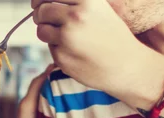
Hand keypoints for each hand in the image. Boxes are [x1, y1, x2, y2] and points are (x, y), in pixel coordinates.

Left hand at [32, 0, 155, 100]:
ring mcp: (67, 39)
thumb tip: (44, 3)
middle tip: (44, 19)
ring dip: (46, 32)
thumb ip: (75, 2)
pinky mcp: (62, 58)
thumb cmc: (112, 35)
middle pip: (42, 11)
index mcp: (86, 0)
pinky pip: (50, 48)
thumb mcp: (99, 8)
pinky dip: (57, 49)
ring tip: (61, 37)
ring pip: (42, 30)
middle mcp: (75, 17)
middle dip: (40, 15)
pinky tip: (73, 52)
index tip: (38, 4)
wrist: (125, 66)